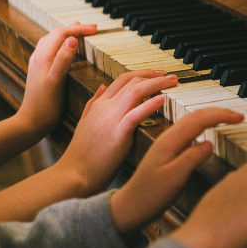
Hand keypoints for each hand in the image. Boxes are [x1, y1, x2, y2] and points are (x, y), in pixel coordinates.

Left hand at [17, 23, 96, 134]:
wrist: (31, 122)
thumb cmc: (45, 105)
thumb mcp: (56, 82)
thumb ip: (63, 59)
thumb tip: (72, 39)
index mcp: (43, 57)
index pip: (62, 33)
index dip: (79, 29)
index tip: (95, 30)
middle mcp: (38, 57)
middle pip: (56, 34)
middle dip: (74, 28)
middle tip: (92, 28)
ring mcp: (38, 63)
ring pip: (51, 40)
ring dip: (66, 33)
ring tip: (79, 31)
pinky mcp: (39, 70)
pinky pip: (49, 49)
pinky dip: (60, 43)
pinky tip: (65, 48)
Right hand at [57, 70, 177, 194]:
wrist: (74, 173)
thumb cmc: (82, 153)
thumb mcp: (85, 122)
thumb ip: (94, 102)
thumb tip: (101, 86)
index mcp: (99, 104)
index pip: (123, 79)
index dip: (143, 73)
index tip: (158, 74)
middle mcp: (105, 107)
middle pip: (132, 81)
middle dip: (154, 76)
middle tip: (172, 77)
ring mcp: (111, 119)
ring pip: (135, 91)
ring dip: (156, 84)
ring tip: (172, 82)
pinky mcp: (118, 134)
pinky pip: (135, 115)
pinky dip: (149, 105)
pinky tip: (162, 100)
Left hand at [110, 108, 244, 235]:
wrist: (131, 205)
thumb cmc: (150, 195)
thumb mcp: (174, 178)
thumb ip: (192, 158)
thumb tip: (210, 143)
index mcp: (170, 141)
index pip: (199, 119)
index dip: (221, 115)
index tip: (239, 117)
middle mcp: (168, 138)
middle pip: (195, 115)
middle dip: (219, 112)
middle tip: (239, 115)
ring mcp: (167, 143)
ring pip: (192, 120)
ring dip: (211, 116)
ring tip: (228, 119)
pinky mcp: (168, 150)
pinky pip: (188, 130)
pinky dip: (203, 125)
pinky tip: (208, 131)